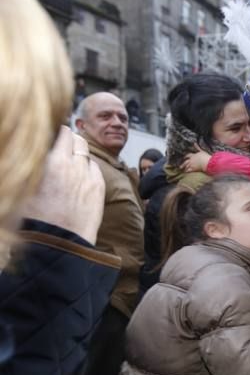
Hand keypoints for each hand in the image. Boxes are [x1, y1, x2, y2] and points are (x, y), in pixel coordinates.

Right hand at [22, 127, 104, 244]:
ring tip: (69, 162)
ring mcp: (89, 176)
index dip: (54, 131)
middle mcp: (73, 166)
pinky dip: (88, 167)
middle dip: (69, 139)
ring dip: (78, 153)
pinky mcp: (99, 188)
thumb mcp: (25, 188)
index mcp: (51, 163)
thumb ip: (33, 167)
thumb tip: (31, 156)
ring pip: (87, 153)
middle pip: (76, 139)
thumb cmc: (35, 219)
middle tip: (61, 144)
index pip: (59, 133)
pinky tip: (79, 176)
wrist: (59, 243)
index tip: (50, 133)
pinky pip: (95, 168)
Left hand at [181, 146, 210, 172]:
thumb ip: (197, 147)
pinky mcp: (193, 169)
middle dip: (183, 164)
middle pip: (185, 162)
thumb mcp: (201, 151)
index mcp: (193, 155)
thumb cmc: (205, 156)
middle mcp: (191, 160)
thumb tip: (194, 143)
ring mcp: (191, 164)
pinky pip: (188, 170)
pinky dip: (187, 171)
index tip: (184, 157)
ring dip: (184, 167)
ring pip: (186, 166)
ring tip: (183, 169)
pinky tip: (186, 172)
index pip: (188, 155)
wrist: (207, 162)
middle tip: (180, 166)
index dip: (186, 156)